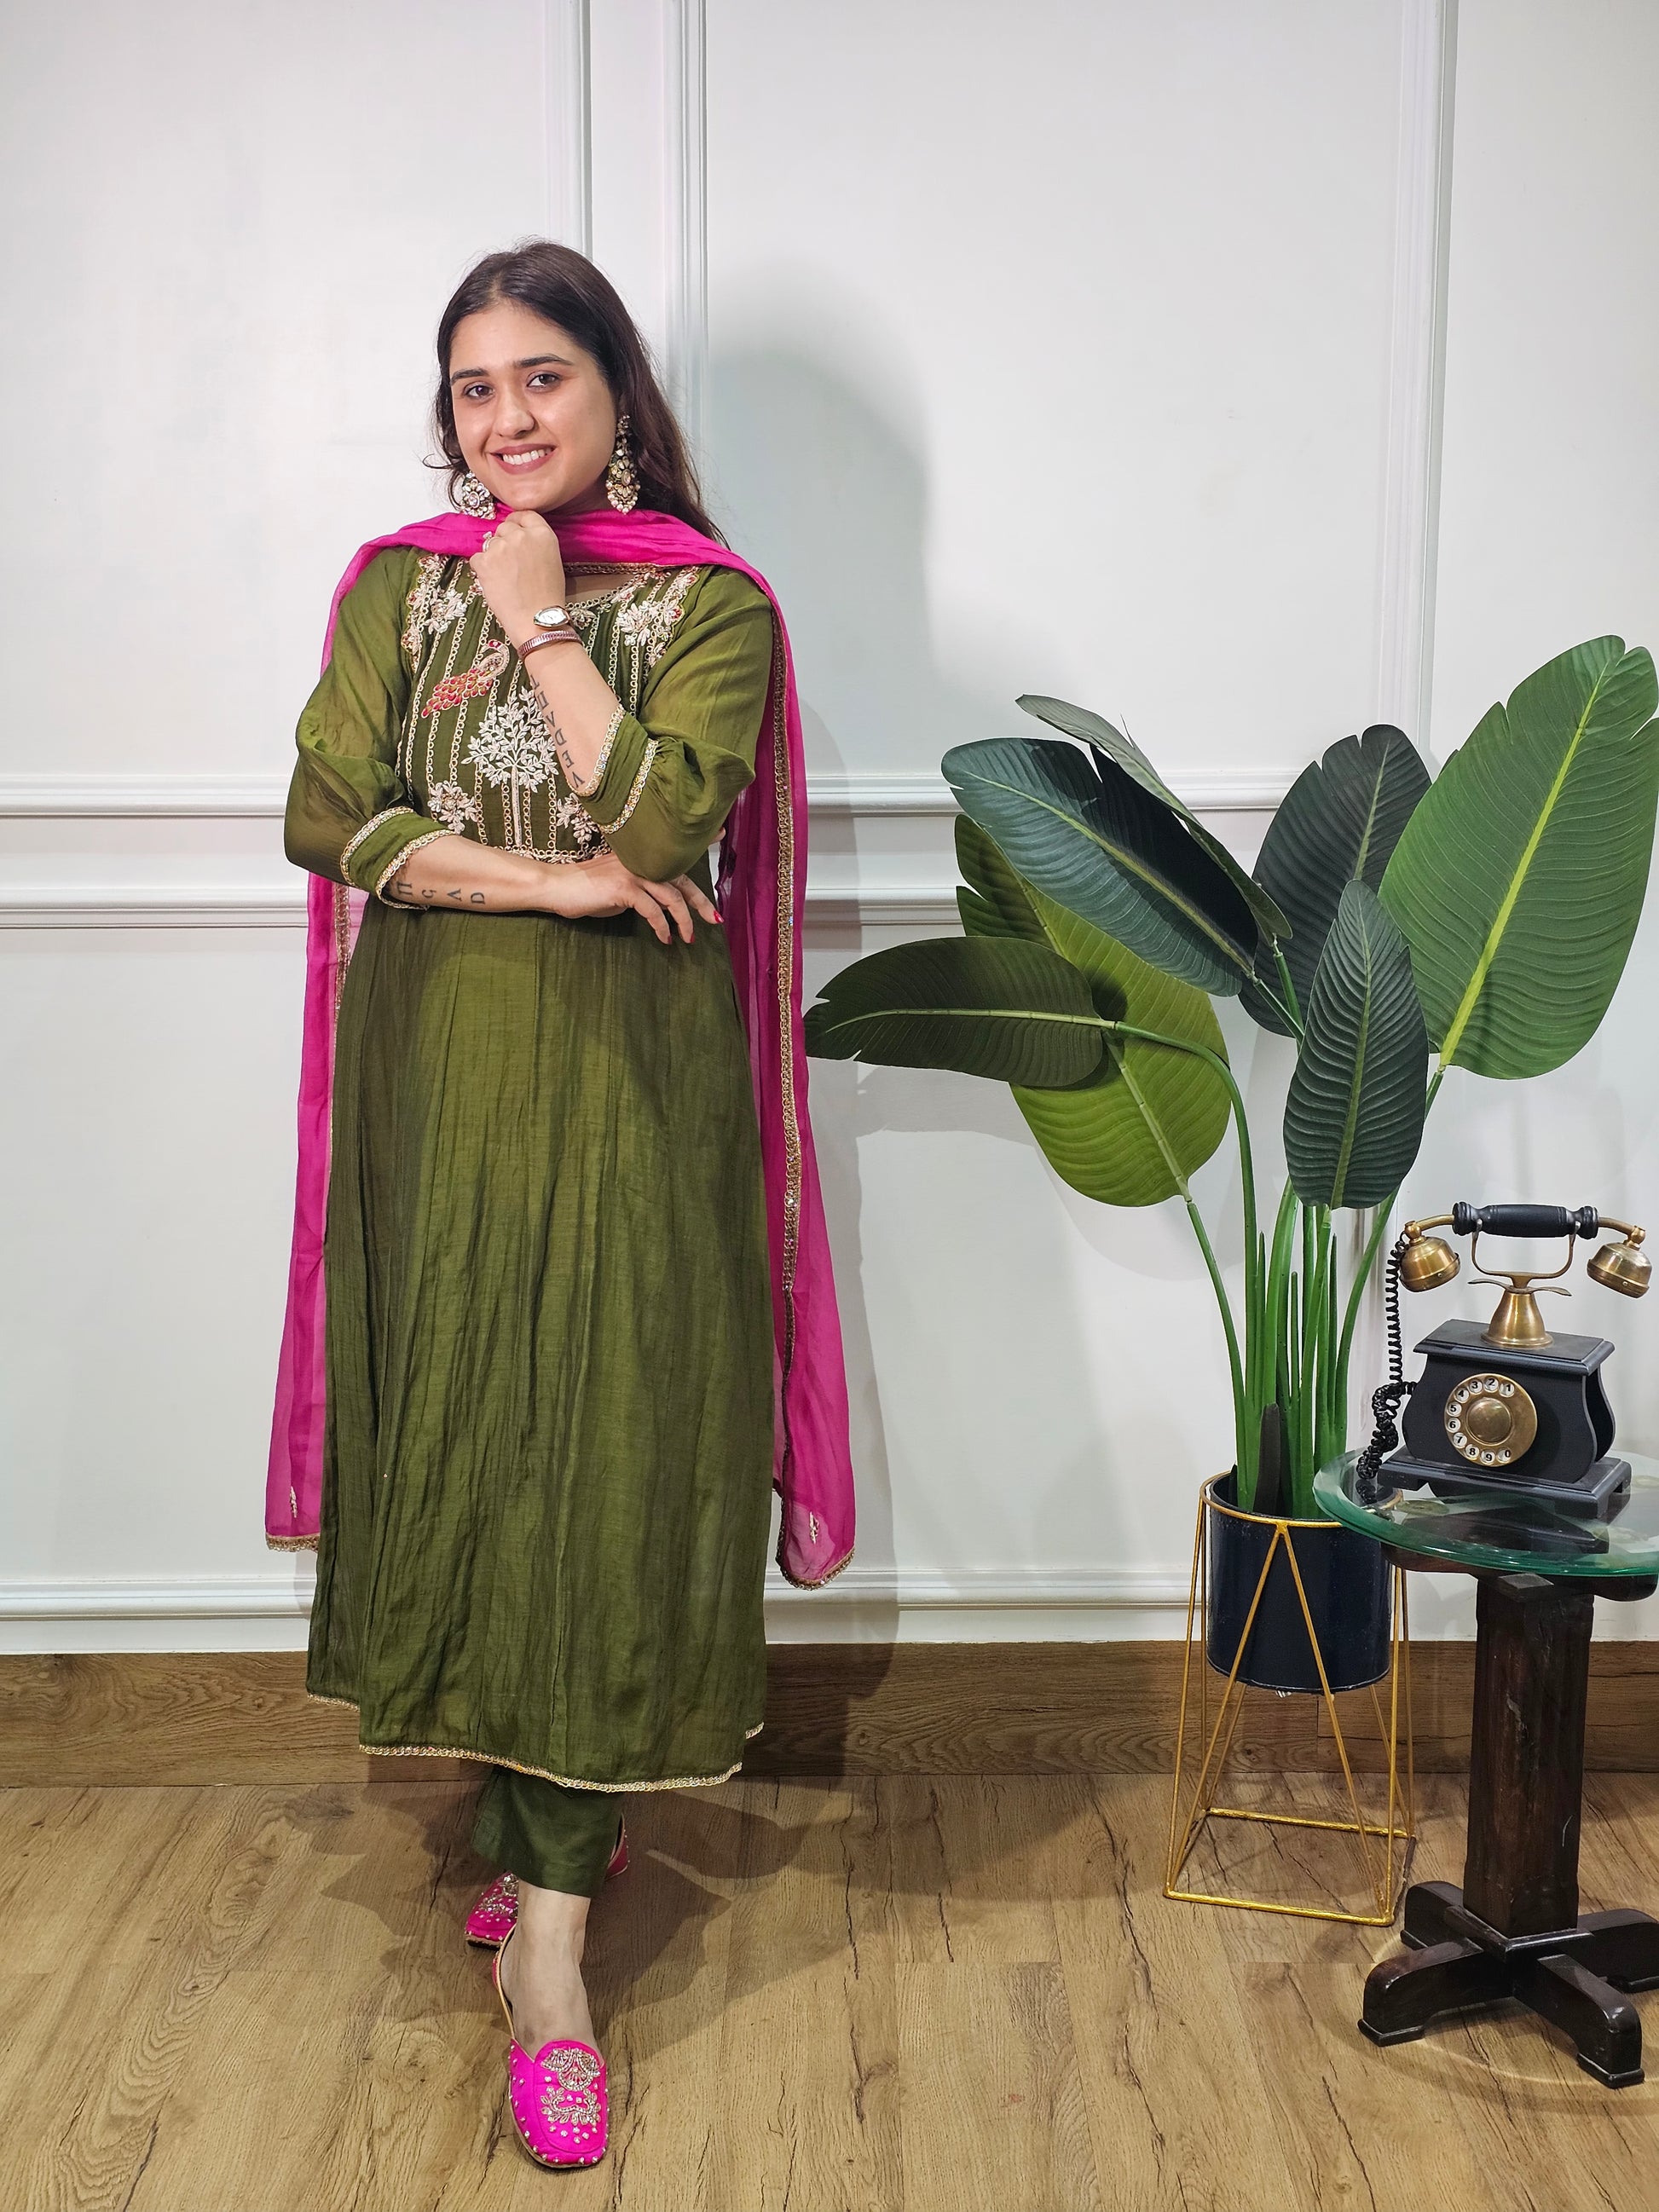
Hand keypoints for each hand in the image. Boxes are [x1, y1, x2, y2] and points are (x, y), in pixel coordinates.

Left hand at [469, 510, 566, 645]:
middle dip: (504, 541)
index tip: (514, 531)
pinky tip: (495, 583)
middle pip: (504, 527)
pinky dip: (482, 569)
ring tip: (505, 577)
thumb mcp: (553, 560)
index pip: (524, 515)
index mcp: (542, 534)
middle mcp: (520, 535)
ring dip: (493, 556)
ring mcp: (500, 547)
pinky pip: (477, 558)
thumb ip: (537, 543)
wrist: (537, 619)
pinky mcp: (484, 561)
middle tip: (510, 563)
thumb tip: (518, 538)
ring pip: (490, 543)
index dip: (517, 523)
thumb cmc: (548, 597)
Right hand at [540, 853, 720, 944]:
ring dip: (683, 921)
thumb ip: (642, 890)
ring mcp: (633, 873)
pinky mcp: (624, 889)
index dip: (699, 846)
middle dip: (701, 901)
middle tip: (715, 919)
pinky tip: (664, 938)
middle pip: (681, 879)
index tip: (722, 833)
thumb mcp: (620, 887)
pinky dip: (662, 926)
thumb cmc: (586, 889)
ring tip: (689, 938)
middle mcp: (640, 861)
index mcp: (641, 857)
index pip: (674, 854)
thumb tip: (660, 905)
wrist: (557, 886)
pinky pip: (653, 910)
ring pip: (671, 896)